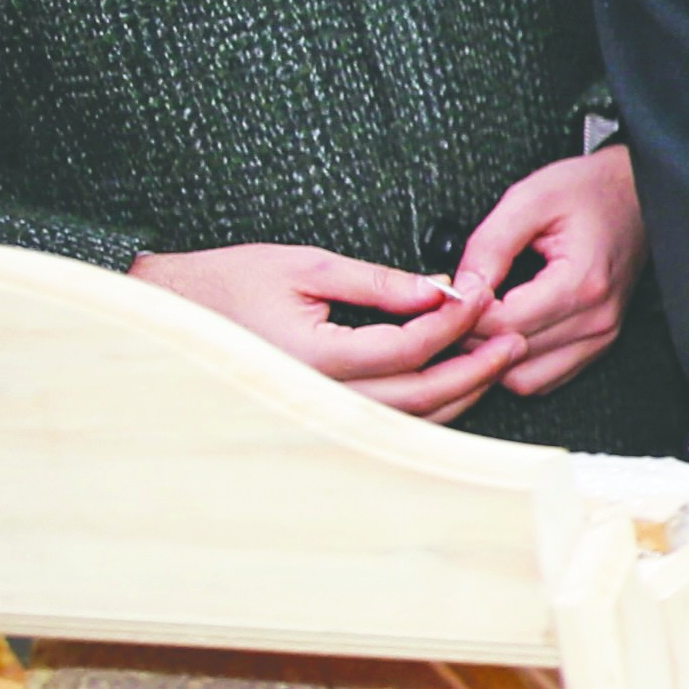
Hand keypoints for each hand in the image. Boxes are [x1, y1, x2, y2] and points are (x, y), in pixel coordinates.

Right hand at [132, 242, 521, 423]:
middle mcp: (318, 398)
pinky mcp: (320, 418)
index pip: (407, 349)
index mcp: (313, 357)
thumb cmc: (230, 284)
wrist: (174, 314)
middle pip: (419, 398)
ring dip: (459, 392)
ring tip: (497, 358)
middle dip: (475, 369)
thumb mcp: (307, 265)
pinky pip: (387, 422)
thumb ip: (378, 281)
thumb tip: (440, 289)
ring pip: (408, 421)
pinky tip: (455, 380)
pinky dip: (428, 405)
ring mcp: (318, 416)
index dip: (452, 323)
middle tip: (513, 339)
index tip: (480, 295)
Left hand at [449, 148, 641, 397]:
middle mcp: (597, 318)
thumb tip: (458, 290)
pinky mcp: (599, 344)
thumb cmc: (588, 191)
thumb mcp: (528, 201)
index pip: (504, 325)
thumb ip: (489, 246)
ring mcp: (602, 336)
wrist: (635, 194)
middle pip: (511, 355)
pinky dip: (516, 364)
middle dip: (472, 335)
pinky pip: (545, 379)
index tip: (451, 293)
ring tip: (479, 321)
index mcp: (582, 283)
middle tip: (456, 306)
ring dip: (493, 358)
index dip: (464, 313)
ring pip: (526, 380)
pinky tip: (504, 334)